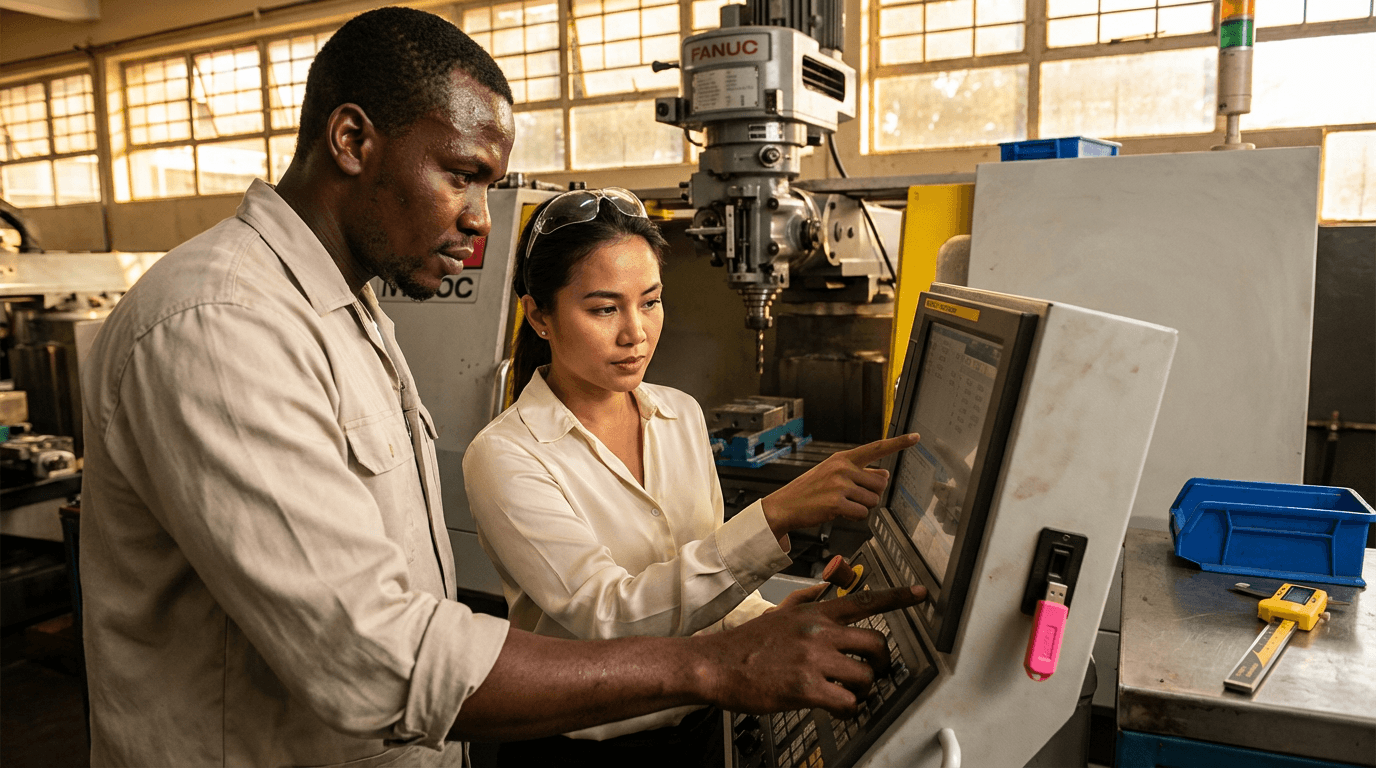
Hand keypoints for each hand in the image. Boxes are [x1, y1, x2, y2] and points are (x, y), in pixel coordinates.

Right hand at [696, 585, 926, 717]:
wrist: (715, 664)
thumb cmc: (746, 644)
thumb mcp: (780, 612)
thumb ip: (806, 602)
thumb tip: (824, 591)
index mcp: (814, 614)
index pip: (864, 599)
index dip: (898, 597)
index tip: (921, 594)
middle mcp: (818, 632)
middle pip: (876, 642)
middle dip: (883, 662)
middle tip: (876, 672)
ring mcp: (813, 659)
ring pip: (866, 675)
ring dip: (864, 690)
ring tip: (850, 695)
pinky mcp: (806, 688)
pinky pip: (847, 702)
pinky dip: (849, 710)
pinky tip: (838, 709)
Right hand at [761, 434, 919, 538]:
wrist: (785, 505)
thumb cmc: (809, 489)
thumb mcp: (832, 473)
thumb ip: (859, 472)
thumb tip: (884, 472)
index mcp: (843, 458)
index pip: (876, 448)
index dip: (898, 443)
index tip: (915, 437)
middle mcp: (843, 468)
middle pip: (881, 483)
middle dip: (872, 493)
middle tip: (853, 496)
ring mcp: (839, 485)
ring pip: (873, 500)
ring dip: (862, 506)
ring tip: (843, 504)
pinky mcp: (836, 504)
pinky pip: (861, 513)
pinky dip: (854, 517)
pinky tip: (839, 513)